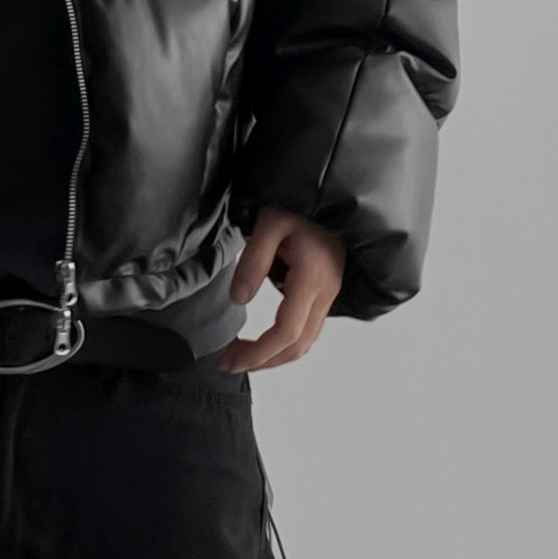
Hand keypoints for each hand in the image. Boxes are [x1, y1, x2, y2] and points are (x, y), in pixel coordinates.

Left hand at [220, 208, 345, 371]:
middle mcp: (326, 292)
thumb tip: (239, 300)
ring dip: (273, 356)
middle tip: (228, 363)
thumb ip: (253, 261)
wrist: (328, 195)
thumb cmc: (298, 206)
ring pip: (305, 342)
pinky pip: (308, 330)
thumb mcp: (269, 223)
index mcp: (312, 278)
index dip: (259, 352)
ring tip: (240, 356)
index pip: (287, 331)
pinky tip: (262, 342)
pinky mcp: (325, 293)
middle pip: (298, 345)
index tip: (231, 359)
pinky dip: (284, 344)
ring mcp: (329, 294)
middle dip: (262, 361)